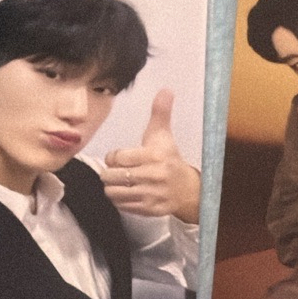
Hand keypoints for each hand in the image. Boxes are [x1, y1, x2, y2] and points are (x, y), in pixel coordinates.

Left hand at [102, 89, 200, 223]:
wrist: (188, 190)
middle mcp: (152, 176)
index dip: (112, 158)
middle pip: (112, 176)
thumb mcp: (164, 135)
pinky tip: (126, 193)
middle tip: (115, 171)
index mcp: (153, 155)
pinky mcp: (149, 209)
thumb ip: (160, 113)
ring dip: (112, 187)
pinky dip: (119, 200)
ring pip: (114, 192)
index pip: (117, 158)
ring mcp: (151, 194)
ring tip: (118, 183)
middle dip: (109, 173)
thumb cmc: (170, 159)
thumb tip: (166, 89)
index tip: (117, 159)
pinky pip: (122, 206)